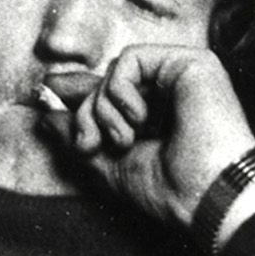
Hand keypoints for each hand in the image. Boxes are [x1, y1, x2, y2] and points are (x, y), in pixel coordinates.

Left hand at [53, 43, 254, 228]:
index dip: (78, 92)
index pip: (110, 92)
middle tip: (91, 145)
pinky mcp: (191, 62)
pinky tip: (139, 119)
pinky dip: (120, 91)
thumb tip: (45, 112)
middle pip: (106, 82)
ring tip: (124, 140)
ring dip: (103, 109)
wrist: (209, 196)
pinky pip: (131, 59)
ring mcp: (183, 74)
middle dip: (86, 115)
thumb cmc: (169, 189)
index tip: (46, 91)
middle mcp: (173, 90)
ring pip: (115, 71)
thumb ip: (79, 136)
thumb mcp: (109, 165)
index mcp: (160, 114)